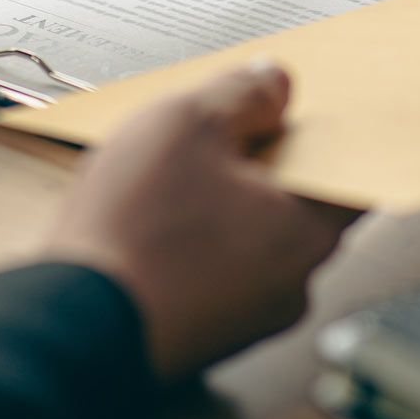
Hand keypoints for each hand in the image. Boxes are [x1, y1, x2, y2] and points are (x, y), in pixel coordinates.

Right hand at [48, 64, 352, 382]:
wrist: (70, 323)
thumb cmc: (135, 232)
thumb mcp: (187, 122)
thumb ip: (242, 93)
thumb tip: (273, 83)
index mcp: (308, 230)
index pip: (349, 170)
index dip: (320, 130)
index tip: (291, 108)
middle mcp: (292, 283)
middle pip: (297, 201)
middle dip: (261, 162)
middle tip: (216, 131)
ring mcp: (249, 318)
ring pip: (252, 237)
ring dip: (223, 202)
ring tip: (169, 174)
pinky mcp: (205, 335)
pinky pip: (217, 270)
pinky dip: (196, 241)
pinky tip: (152, 220)